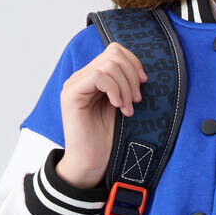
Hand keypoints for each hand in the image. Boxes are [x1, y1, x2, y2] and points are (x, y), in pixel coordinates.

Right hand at [59, 42, 148, 186]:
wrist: (91, 164)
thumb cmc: (107, 139)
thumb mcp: (122, 106)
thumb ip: (124, 86)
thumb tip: (140, 71)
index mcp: (93, 78)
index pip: (115, 51)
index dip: (134, 62)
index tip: (143, 84)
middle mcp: (82, 77)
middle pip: (113, 53)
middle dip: (132, 76)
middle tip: (135, 101)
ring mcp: (75, 84)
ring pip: (108, 64)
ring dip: (125, 87)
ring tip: (127, 109)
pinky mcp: (72, 94)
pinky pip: (99, 76)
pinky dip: (115, 90)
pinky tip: (118, 107)